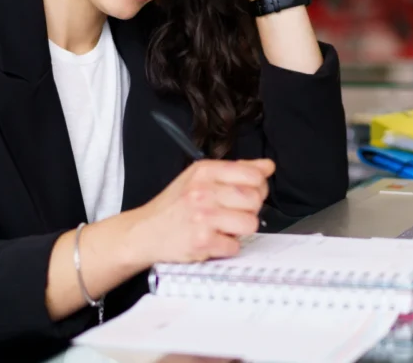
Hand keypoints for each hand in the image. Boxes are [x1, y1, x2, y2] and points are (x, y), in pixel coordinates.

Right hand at [131, 158, 274, 265]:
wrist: (144, 232)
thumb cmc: (175, 205)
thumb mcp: (201, 177)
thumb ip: (237, 170)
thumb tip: (267, 166)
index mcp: (205, 171)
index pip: (253, 175)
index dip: (259, 186)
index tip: (251, 192)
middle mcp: (203, 192)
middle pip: (255, 200)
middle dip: (250, 209)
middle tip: (234, 212)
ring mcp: (202, 218)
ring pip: (250, 224)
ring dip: (240, 229)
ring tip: (223, 226)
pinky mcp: (202, 242)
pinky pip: (235, 246)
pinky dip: (226, 247)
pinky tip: (212, 239)